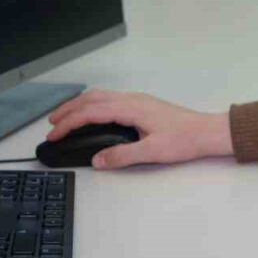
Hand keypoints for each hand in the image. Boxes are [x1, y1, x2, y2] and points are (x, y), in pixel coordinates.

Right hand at [46, 90, 232, 168]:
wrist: (206, 131)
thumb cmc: (184, 139)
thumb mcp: (151, 152)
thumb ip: (122, 156)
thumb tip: (97, 161)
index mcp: (131, 107)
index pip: (91, 112)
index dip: (69, 123)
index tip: (53, 135)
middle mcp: (132, 99)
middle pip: (92, 99)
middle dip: (68, 110)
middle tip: (51, 125)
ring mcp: (138, 100)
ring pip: (100, 97)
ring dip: (79, 106)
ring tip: (64, 118)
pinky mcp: (142, 105)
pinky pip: (109, 100)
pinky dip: (92, 105)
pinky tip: (91, 116)